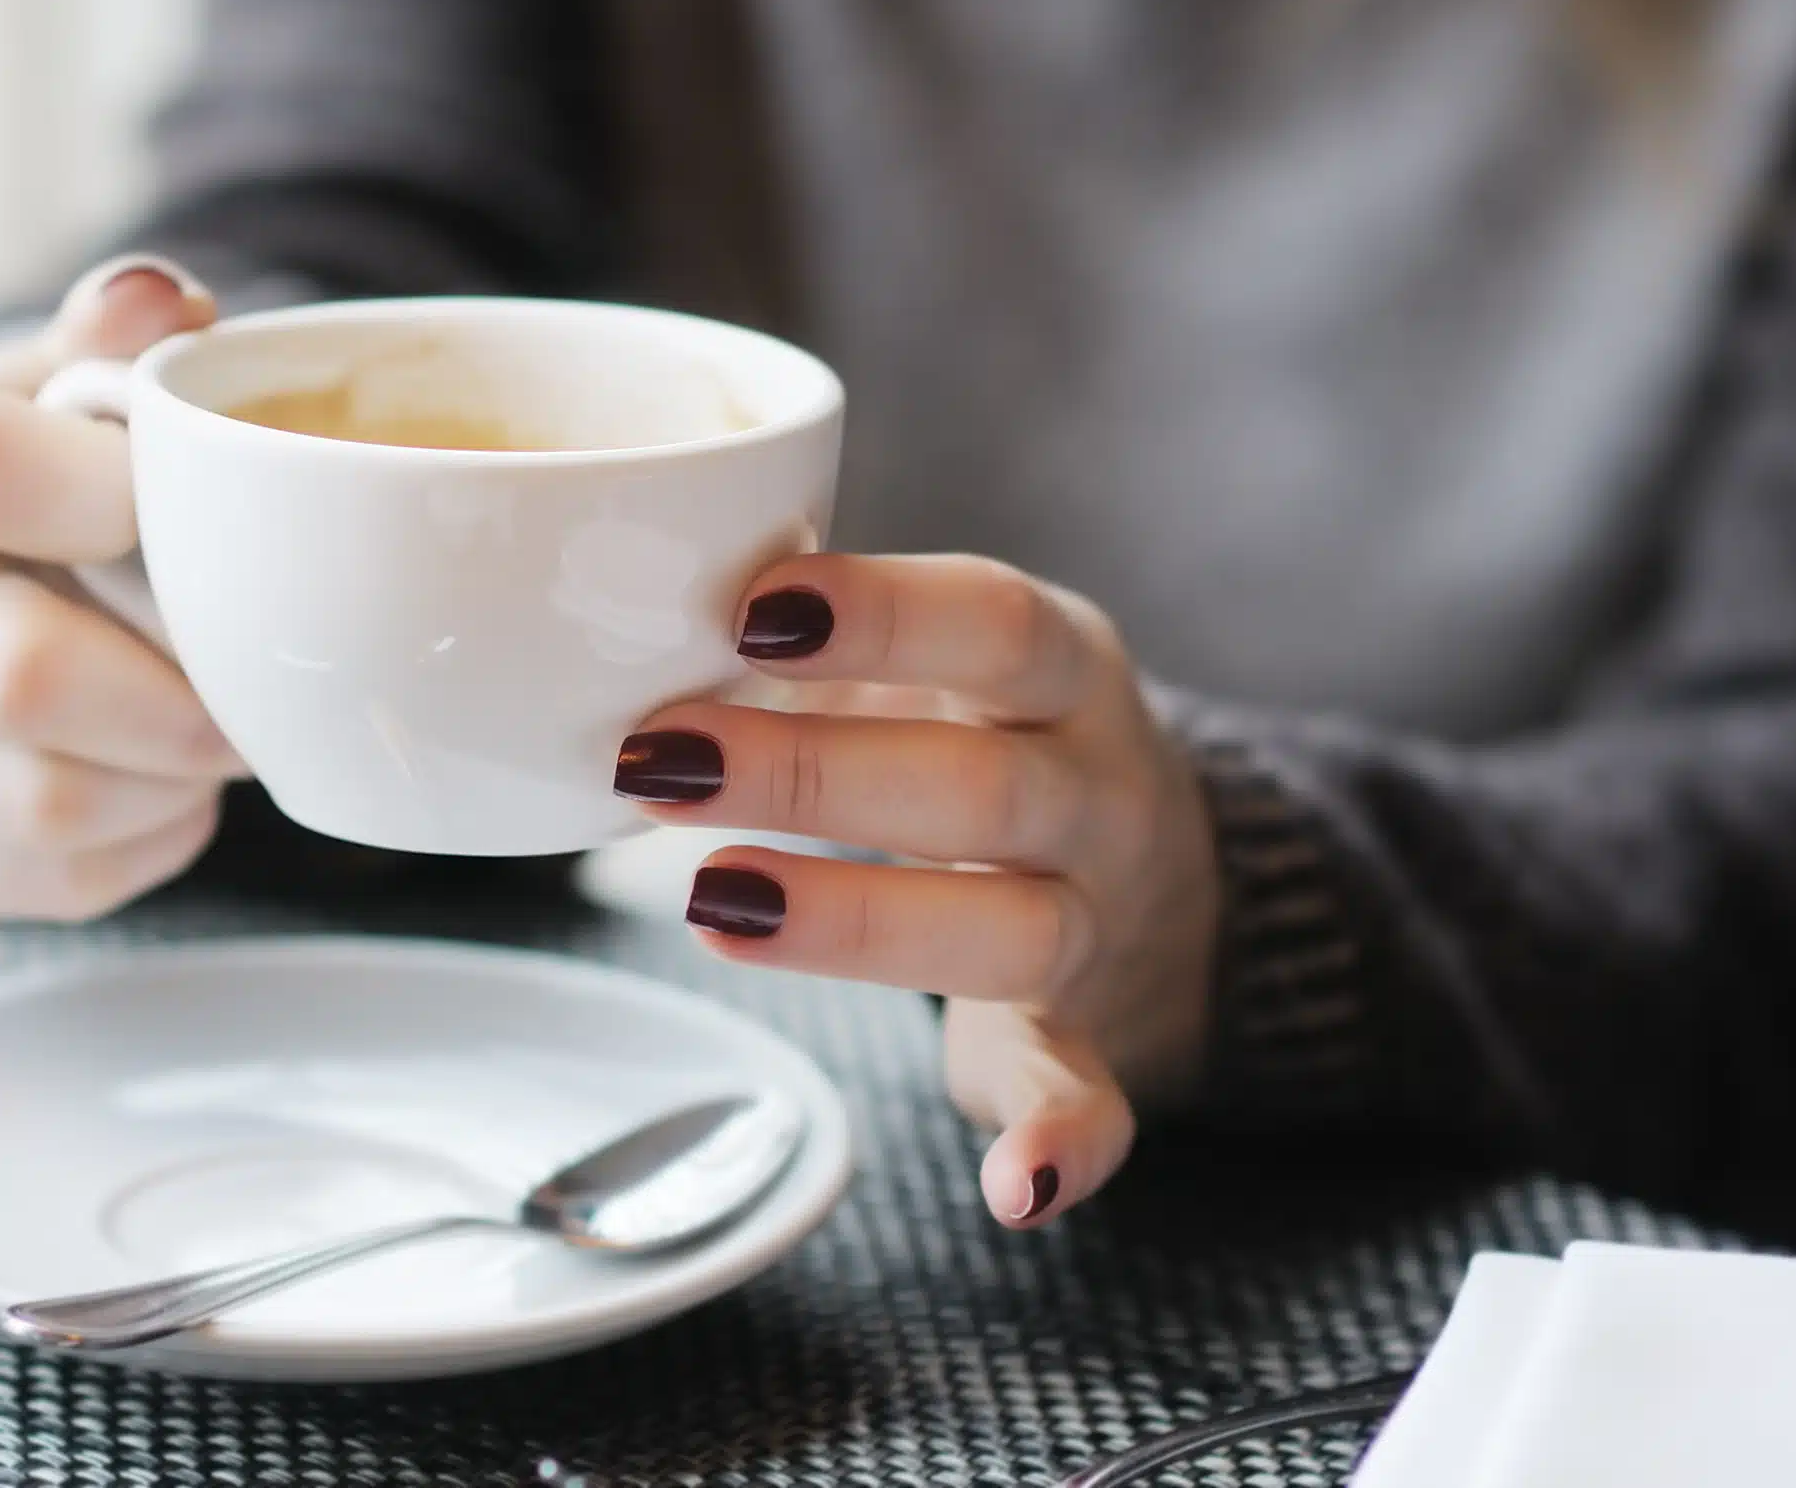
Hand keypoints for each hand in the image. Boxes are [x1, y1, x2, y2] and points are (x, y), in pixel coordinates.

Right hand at [0, 255, 241, 922]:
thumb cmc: (61, 466)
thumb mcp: (87, 380)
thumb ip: (124, 338)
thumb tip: (153, 302)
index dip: (101, 495)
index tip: (190, 512)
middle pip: (9, 671)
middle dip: (176, 692)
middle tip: (258, 681)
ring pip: (42, 804)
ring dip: (174, 777)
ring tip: (224, 732)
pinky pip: (51, 881)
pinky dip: (150, 843)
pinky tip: (170, 784)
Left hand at [613, 556, 1221, 1225]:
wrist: (1158, 868)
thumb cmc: (988, 738)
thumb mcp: (937, 662)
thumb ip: (822, 643)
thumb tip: (637, 613)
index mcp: (1064, 670)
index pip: (996, 623)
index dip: (881, 613)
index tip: (750, 610)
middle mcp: (1098, 789)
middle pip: (982, 785)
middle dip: (813, 773)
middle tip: (660, 762)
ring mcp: (1097, 918)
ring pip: (1014, 930)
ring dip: (861, 923)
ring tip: (713, 907)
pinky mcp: (1086, 1037)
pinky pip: (1092, 1092)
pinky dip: (1064, 1141)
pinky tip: (1014, 1187)